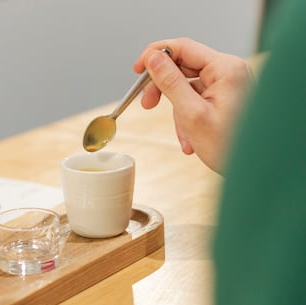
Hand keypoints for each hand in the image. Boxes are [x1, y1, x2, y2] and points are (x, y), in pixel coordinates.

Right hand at [133, 37, 253, 172]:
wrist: (254, 169)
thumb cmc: (230, 146)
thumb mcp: (191, 114)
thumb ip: (170, 82)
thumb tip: (153, 59)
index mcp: (225, 69)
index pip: (182, 47)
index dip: (155, 55)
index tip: (137, 69)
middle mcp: (229, 72)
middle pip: (183, 66)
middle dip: (163, 88)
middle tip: (147, 103)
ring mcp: (228, 85)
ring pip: (187, 86)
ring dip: (177, 111)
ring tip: (183, 136)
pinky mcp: (225, 98)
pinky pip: (196, 99)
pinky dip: (187, 117)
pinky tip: (190, 139)